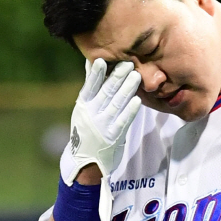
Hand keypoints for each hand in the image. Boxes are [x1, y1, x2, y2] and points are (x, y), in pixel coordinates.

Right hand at [60, 58, 141, 183]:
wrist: (85, 160)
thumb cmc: (86, 128)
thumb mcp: (83, 108)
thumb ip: (91, 87)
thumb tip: (92, 62)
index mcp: (83, 105)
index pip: (90, 87)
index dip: (95, 74)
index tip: (102, 60)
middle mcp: (91, 114)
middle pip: (106, 93)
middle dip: (117, 77)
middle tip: (128, 63)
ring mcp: (102, 126)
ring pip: (116, 105)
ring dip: (127, 90)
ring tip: (136, 76)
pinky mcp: (113, 137)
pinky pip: (123, 122)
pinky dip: (130, 111)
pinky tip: (137, 100)